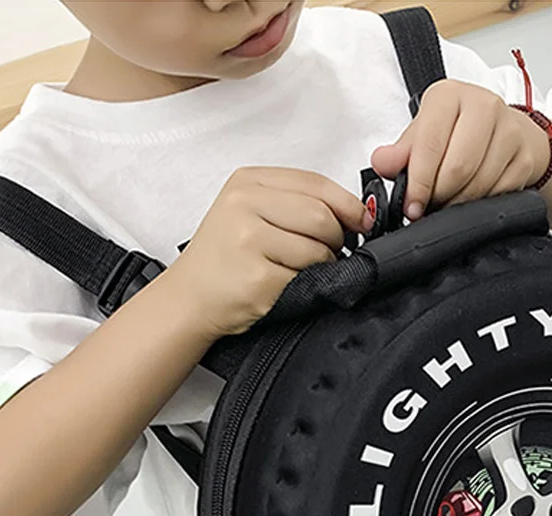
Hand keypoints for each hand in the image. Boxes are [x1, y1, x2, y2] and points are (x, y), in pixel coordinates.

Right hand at [160, 167, 372, 338]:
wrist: (189, 297)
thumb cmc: (224, 259)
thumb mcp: (251, 213)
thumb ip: (296, 204)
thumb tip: (356, 213)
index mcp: (248, 182)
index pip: (315, 183)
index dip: (347, 204)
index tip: (362, 220)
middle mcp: (244, 204)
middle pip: (322, 216)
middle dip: (336, 239)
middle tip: (329, 252)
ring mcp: (249, 240)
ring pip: (318, 249)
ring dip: (322, 265)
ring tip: (298, 269)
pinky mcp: (258, 276)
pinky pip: (306, 278)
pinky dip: (305, 285)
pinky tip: (284, 285)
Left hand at [371, 80, 550, 220]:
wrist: (503, 130)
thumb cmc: (457, 131)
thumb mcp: (423, 134)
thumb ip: (400, 152)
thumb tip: (382, 163)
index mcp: (450, 95)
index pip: (430, 145)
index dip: (418, 183)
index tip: (412, 207)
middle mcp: (484, 106)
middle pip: (458, 168)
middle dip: (439, 196)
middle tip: (430, 206)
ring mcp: (509, 132)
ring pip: (479, 185)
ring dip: (458, 205)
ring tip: (448, 203)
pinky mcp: (524, 159)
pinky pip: (498, 195)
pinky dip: (480, 205)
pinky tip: (470, 199)